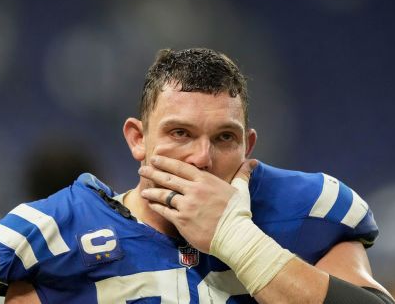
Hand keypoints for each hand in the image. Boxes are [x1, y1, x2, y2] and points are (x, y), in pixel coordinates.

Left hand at [139, 156, 257, 252]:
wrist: (235, 236)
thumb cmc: (238, 212)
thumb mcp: (240, 189)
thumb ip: (242, 174)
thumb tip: (252, 162)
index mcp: (205, 181)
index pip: (181, 168)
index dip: (166, 162)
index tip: (155, 158)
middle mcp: (193, 191)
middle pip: (168, 179)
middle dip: (153, 173)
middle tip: (142, 169)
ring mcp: (186, 206)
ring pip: (164, 195)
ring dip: (152, 191)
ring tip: (144, 189)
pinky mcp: (181, 221)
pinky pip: (164, 211)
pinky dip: (156, 206)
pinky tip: (150, 203)